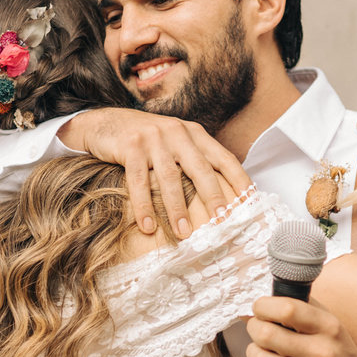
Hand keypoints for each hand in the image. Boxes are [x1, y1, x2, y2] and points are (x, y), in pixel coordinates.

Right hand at [58, 108, 251, 237]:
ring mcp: (154, 138)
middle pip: (201, 169)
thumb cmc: (145, 140)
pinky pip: (139, 181)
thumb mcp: (175, 142)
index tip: (251, 203)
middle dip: (213, 197)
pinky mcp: (131, 146)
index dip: (240, 180)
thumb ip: (194, 159)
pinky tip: (147, 226)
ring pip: (170, 178)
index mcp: (194, 133)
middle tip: (222, 222)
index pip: (224, 158)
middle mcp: (178, 132)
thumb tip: (220, 194)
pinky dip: (144, 206)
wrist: (105, 123)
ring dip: (177, 209)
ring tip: (184, 233)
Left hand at [245, 296, 356, 356]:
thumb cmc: (338, 354)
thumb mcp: (330, 324)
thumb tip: (263, 303)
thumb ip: (301, 308)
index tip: (260, 308)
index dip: (264, 306)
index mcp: (328, 328)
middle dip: (254, 328)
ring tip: (261, 351)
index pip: (287, 309)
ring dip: (253, 352)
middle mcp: (321, 353)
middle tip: (257, 329)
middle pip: (266, 334)